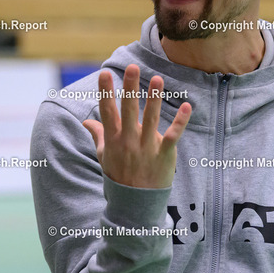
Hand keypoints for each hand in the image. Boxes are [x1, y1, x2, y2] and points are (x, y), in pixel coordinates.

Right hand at [83, 64, 190, 187]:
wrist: (135, 204)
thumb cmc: (119, 176)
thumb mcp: (104, 156)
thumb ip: (98, 135)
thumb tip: (86, 121)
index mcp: (113, 139)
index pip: (108, 111)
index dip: (106, 92)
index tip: (104, 74)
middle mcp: (129, 141)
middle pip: (129, 111)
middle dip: (131, 88)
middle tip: (133, 68)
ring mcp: (146, 148)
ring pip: (151, 119)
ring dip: (154, 99)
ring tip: (157, 79)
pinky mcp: (164, 155)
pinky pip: (173, 136)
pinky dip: (180, 121)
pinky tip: (187, 106)